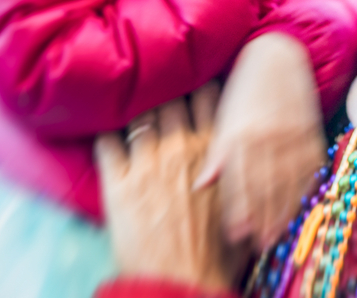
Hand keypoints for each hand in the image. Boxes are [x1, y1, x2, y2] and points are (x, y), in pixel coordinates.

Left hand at [95, 84, 239, 291]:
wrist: (182, 280)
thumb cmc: (218, 248)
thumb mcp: (239, 201)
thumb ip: (240, 170)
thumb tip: (251, 152)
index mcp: (214, 151)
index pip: (209, 99)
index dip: (202, 84)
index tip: (198, 79)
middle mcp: (181, 149)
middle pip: (172, 100)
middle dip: (167, 88)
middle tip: (163, 83)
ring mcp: (147, 164)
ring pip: (139, 115)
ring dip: (137, 106)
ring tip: (134, 100)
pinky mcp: (117, 183)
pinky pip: (106, 142)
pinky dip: (105, 132)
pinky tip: (105, 128)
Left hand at [195, 33, 326, 248]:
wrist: (278, 54)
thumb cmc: (244, 87)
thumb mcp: (225, 117)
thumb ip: (216, 152)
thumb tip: (201, 185)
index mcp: (240, 132)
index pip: (239, 180)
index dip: (238, 209)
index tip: (235, 235)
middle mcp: (267, 135)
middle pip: (265, 186)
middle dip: (261, 217)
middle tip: (257, 244)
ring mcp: (292, 132)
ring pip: (289, 180)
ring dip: (283, 209)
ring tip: (276, 233)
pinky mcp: (310, 129)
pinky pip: (309, 166)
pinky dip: (304, 187)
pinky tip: (298, 204)